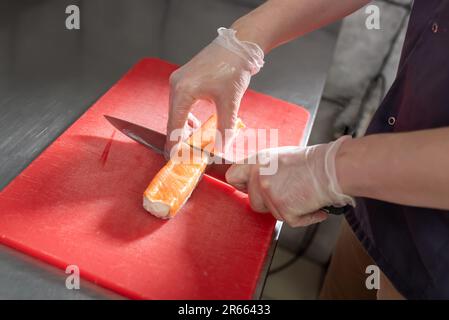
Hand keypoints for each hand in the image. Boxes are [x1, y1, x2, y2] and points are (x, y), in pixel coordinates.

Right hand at [166, 28, 263, 154]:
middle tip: (185, 155)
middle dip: (178, 139)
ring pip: (176, 112)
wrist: (239, 44)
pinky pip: (180, 103)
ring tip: (191, 143)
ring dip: (182, 128)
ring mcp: (179, 80)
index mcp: (183, 91)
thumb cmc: (233, 68)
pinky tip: (195, 125)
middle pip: (172, 119)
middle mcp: (176, 85)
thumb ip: (225, 128)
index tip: (173, 160)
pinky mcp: (185, 79)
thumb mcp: (230, 102)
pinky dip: (186, 116)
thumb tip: (221, 149)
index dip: (174, 145)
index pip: (174, 125)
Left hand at [225, 136, 354, 226]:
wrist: (331, 169)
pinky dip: (305, 217)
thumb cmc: (311, 162)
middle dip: (269, 202)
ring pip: (272, 213)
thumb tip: (253, 181)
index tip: (247, 188)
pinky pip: (291, 221)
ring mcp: (270, 194)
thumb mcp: (280, 157)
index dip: (240, 185)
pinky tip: (314, 206)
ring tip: (303, 195)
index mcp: (258, 161)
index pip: (232, 176)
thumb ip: (263, 169)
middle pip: (253, 201)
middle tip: (287, 193)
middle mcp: (260, 177)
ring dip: (287, 208)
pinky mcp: (284, 210)